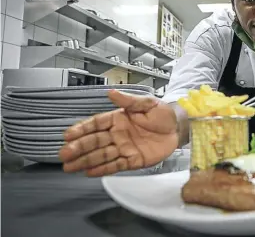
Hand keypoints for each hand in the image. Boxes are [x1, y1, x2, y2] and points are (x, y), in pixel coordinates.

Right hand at [58, 90, 178, 176]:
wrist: (179, 128)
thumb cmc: (162, 114)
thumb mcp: (147, 103)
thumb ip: (129, 100)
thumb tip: (111, 92)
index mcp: (118, 119)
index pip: (96, 124)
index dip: (82, 129)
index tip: (68, 135)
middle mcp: (117, 134)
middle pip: (95, 142)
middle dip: (79, 148)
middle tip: (64, 155)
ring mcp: (124, 148)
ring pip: (101, 155)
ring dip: (86, 161)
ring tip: (69, 167)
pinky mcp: (133, 160)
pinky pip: (116, 165)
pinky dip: (103, 169)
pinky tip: (89, 172)